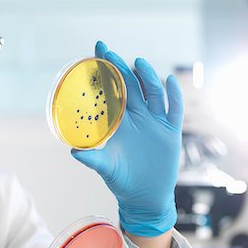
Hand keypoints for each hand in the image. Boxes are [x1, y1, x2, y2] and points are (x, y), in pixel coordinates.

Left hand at [72, 41, 183, 236]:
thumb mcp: (105, 167)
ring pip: (153, 93)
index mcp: (119, 123)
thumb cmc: (121, 179)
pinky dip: (174, 95)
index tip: (95, 54)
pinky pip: (174, 109)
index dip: (105, 74)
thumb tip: (73, 151)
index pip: (112, 92)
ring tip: (138, 62)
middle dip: (119, 68)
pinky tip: (170, 81)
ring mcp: (155, 123)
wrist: (144, 195)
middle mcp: (137, 118)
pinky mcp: (171, 132)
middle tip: (108, 51)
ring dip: (147, 77)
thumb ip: (92, 158)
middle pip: (130, 86)